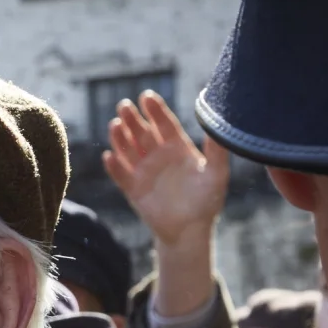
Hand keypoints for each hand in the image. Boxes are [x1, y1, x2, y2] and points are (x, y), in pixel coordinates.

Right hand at [103, 91, 229, 317]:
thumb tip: (218, 124)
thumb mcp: (216, 173)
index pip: (164, 124)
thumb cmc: (207, 201)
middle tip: (124, 105)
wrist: (190, 231)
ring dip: (120, 137)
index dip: (155, 110)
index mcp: (177, 147)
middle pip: (142, 132)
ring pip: (128, 149)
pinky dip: (114, 166)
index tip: (147, 96)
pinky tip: (109, 156)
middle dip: (133, 118)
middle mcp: (158, 155)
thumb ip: (216, 150)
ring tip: (115, 124)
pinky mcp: (133, 189)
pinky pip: (121, 175)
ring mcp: (144, 171)